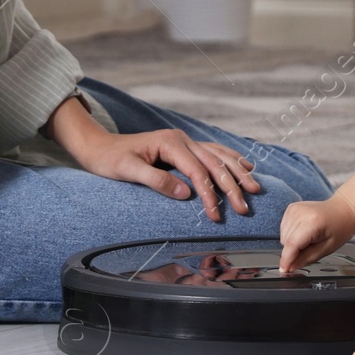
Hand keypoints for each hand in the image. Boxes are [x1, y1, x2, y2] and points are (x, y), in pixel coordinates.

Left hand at [70, 127, 260, 222]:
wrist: (98, 146)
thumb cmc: (110, 159)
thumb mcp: (127, 170)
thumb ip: (156, 180)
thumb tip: (186, 194)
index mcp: (170, 142)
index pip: (197, 172)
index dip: (209, 195)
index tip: (216, 216)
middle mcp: (181, 139)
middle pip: (215, 163)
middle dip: (232, 187)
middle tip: (245, 209)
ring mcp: (184, 140)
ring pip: (219, 156)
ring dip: (238, 173)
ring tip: (255, 189)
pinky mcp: (184, 146)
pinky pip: (214, 152)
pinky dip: (231, 160)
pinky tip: (245, 166)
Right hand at [278, 196, 354, 273]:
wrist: (343, 210)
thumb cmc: (340, 227)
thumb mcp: (327, 248)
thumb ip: (306, 258)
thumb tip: (290, 267)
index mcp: (312, 222)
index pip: (292, 244)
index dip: (286, 259)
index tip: (284, 270)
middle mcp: (301, 213)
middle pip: (286, 241)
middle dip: (294, 251)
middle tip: (311, 247)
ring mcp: (294, 209)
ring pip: (283, 236)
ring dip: (292, 242)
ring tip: (309, 237)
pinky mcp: (291, 208)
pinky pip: (284, 228)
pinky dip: (291, 234)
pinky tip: (304, 231)